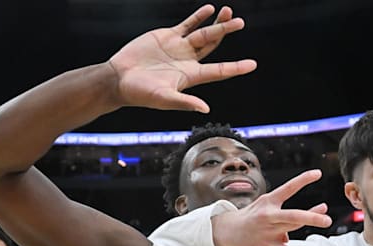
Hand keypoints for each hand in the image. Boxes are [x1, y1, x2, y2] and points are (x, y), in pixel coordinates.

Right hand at [108, 4, 256, 112]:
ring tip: (229, 12)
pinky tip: (209, 10)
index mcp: (190, 76)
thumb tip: (205, 108)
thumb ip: (185, 102)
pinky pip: (187, 24)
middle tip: (240, 22)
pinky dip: (198, 17)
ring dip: (216, 23)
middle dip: (226, 32)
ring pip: (203, 32)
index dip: (236, 67)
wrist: (119, 79)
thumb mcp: (164, 98)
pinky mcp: (167, 37)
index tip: (253, 65)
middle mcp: (188, 60)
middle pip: (214, 45)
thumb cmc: (140, 93)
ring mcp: (179, 47)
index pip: (219, 71)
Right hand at [212, 169, 331, 245]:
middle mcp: (269, 215)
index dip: (303, 180)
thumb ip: (282, 216)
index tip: (317, 173)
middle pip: (293, 215)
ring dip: (309, 224)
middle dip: (310, 215)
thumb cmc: (249, 216)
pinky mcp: (268, 245)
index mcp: (269, 201)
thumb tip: (296, 229)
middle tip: (326, 215)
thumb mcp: (263, 207)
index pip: (288, 188)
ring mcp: (269, 231)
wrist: (229, 231)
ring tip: (326, 221)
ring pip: (293, 228)